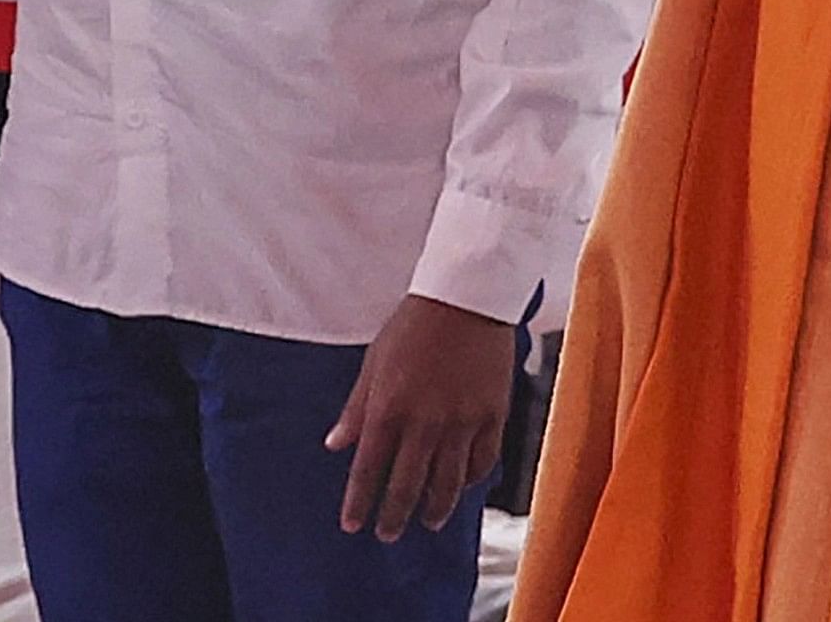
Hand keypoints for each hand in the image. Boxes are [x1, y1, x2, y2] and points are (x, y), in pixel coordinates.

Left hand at [325, 294, 512, 538]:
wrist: (468, 296)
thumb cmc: (414, 325)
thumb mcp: (374, 363)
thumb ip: (356, 409)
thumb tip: (336, 445)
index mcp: (389, 409)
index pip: (368, 471)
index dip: (359, 502)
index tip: (353, 524)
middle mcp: (425, 422)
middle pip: (407, 486)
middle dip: (394, 516)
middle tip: (387, 533)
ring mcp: (462, 421)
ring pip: (447, 482)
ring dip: (434, 508)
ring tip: (428, 521)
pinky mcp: (493, 414)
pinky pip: (483, 460)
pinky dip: (471, 479)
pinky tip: (463, 486)